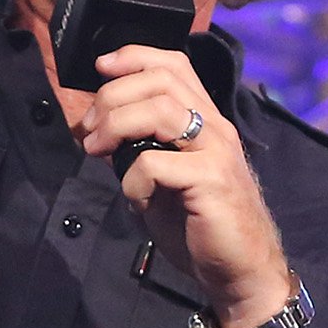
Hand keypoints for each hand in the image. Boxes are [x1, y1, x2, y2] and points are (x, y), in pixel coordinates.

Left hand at [76, 46, 291, 327]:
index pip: (175, 64)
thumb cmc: (201, 227)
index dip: (134, 56)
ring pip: (159, 109)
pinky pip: (155, 163)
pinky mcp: (211, 180)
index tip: (100, 68)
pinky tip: (136, 200)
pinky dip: (132, 179)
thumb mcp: (164, 180)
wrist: (239, 271)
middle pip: (161, 80)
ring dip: (116, 124)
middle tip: (88, 129)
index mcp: (206, 121)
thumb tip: (100, 133)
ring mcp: (216, 151)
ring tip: (95, 149)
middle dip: (112, 96)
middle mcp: (215, 127)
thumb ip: (141, 151)